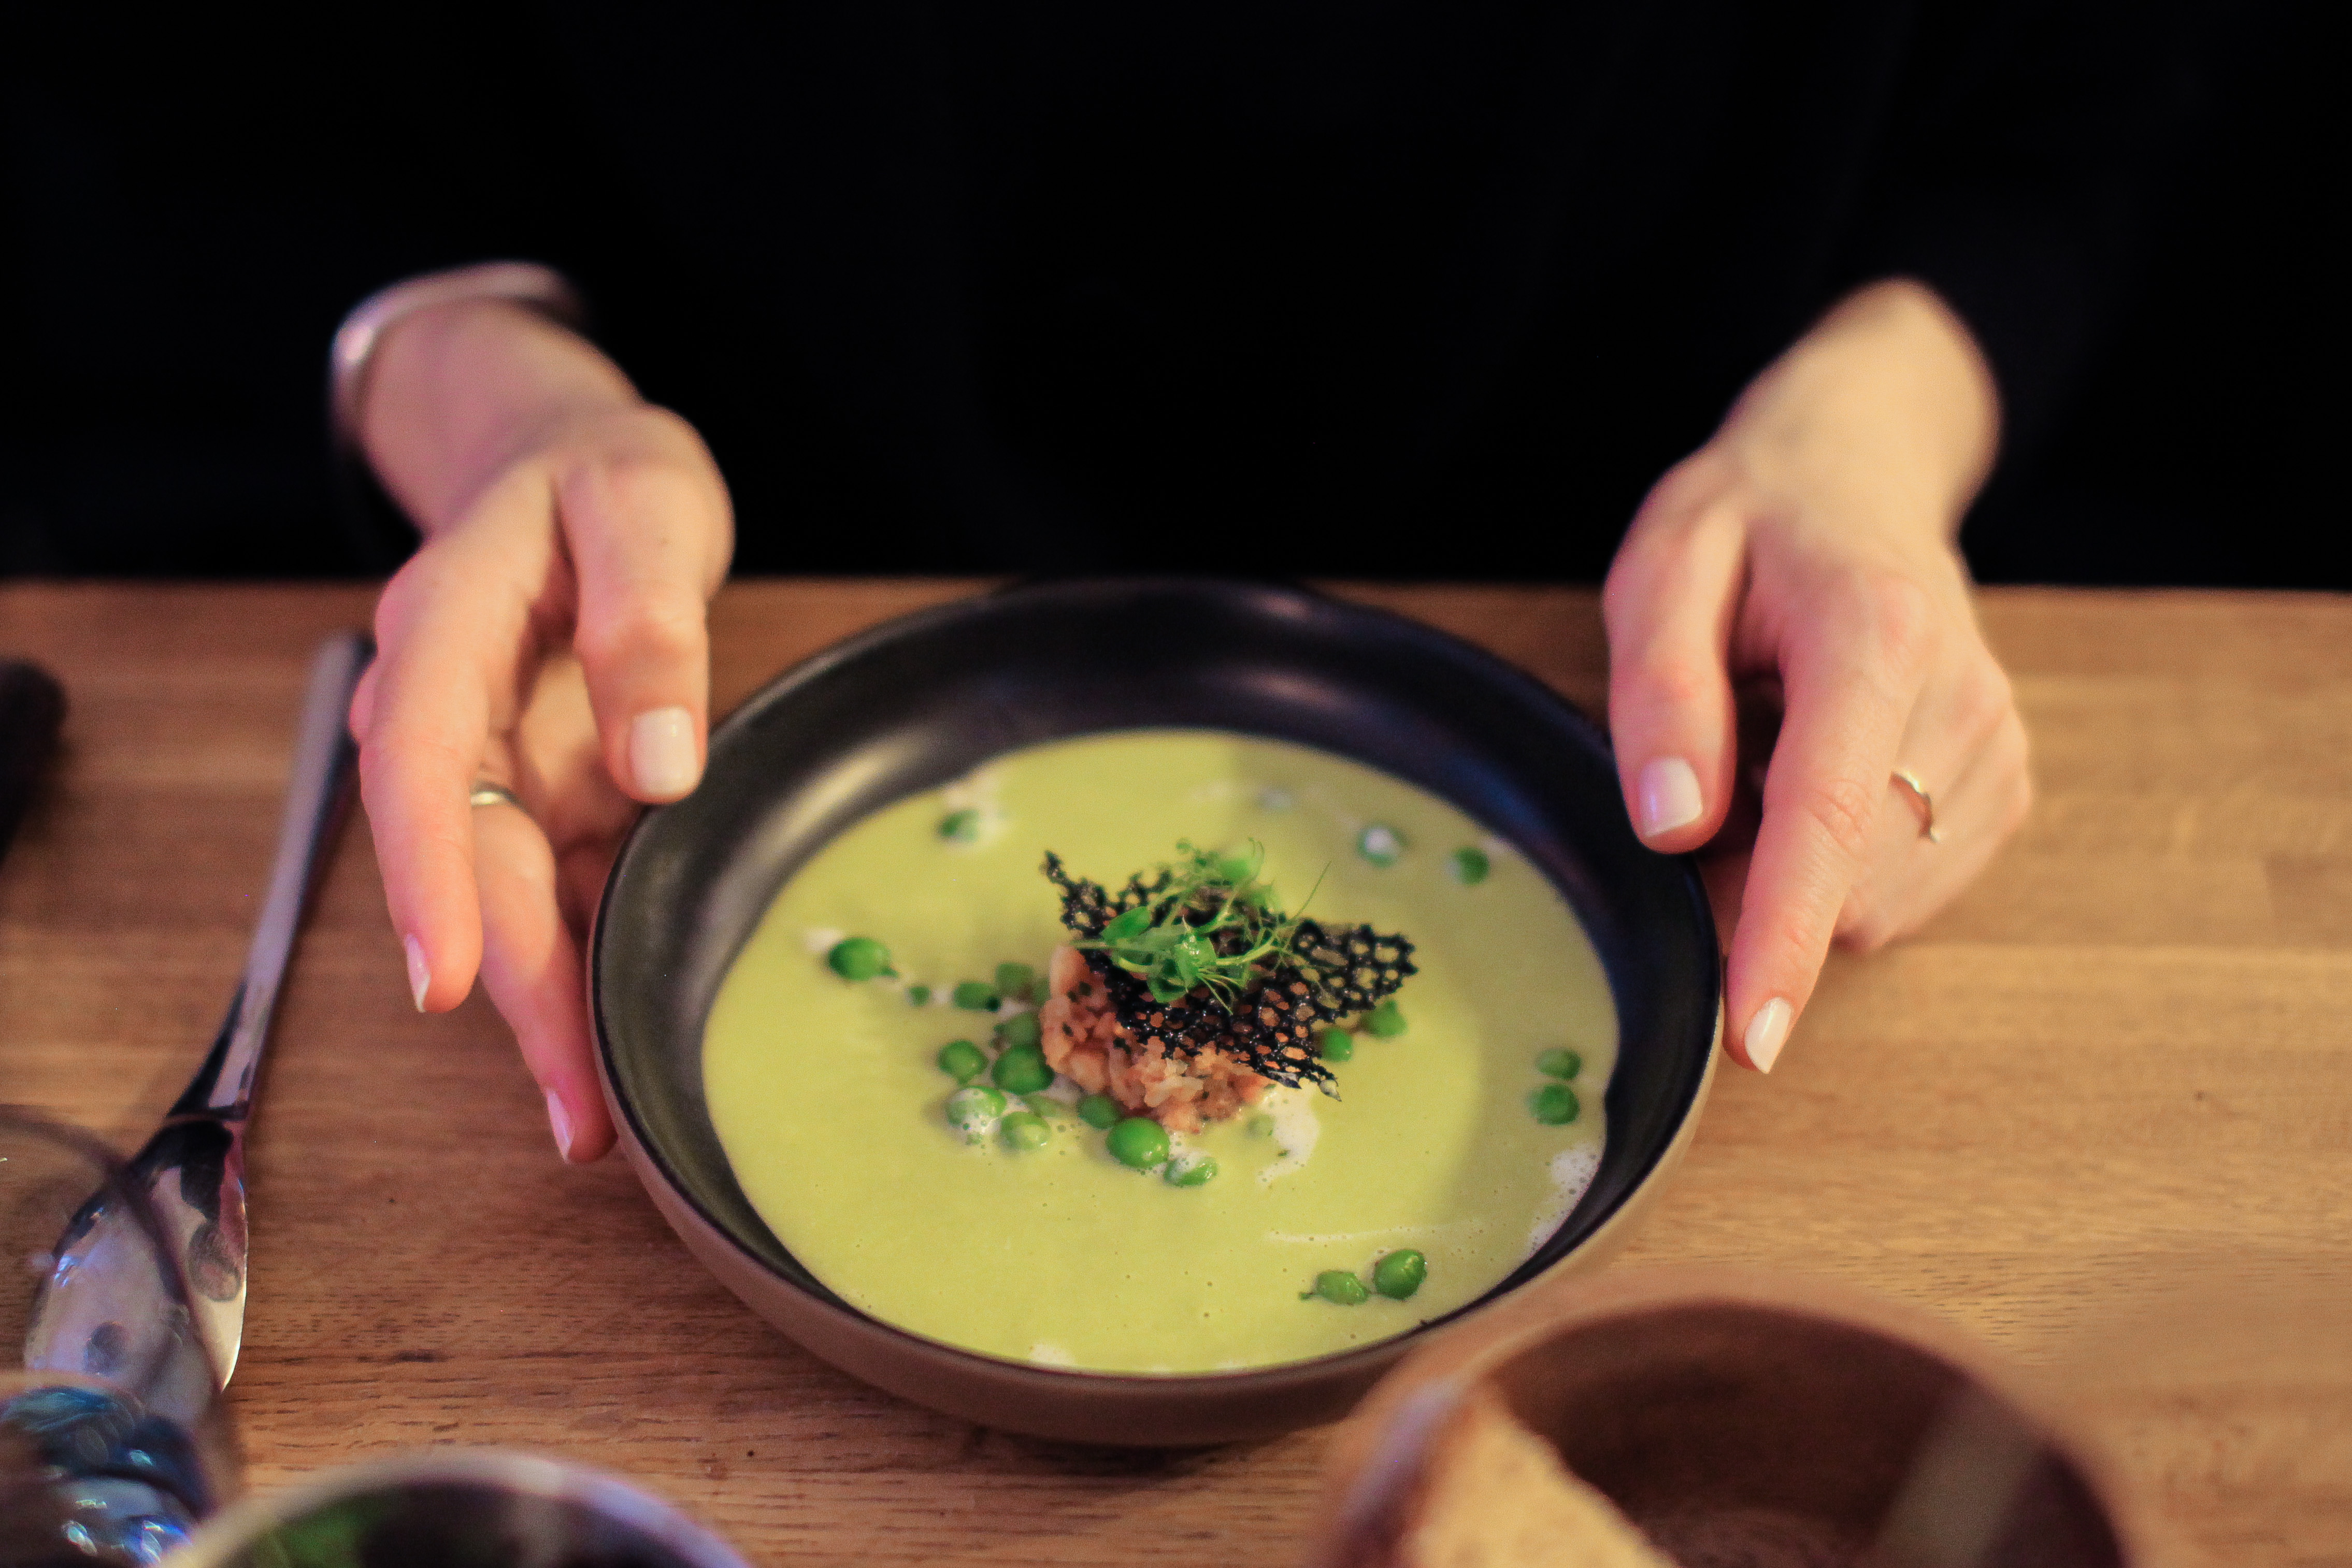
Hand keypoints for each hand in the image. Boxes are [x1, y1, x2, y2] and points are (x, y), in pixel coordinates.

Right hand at [347, 296, 732, 1159]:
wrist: (574, 463)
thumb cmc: (606, 475)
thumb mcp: (646, 506)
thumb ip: (650, 626)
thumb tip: (658, 766)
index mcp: (445, 629)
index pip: (417, 763)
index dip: (428, 878)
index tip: (447, 982)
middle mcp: (451, 712)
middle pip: (466, 862)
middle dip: (510, 989)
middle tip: (574, 1111)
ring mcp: (497, 760)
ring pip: (506, 896)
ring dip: (545, 1005)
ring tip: (596, 1121)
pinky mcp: (545, 789)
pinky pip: (559, 885)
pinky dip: (587, 959)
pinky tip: (621, 1043)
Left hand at [1603, 279, 2029, 1073]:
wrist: (1856, 478)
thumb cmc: (1749, 525)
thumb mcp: (1663, 572)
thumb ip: (1661, 696)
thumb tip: (1673, 830)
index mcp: (1877, 635)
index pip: (1826, 817)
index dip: (1781, 938)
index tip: (1754, 1035)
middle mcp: (1962, 700)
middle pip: (1843, 877)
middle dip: (1750, 876)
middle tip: (1709, 765)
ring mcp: (1994, 750)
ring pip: (1870, 901)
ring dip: (1790, 867)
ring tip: (1768, 746)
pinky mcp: (2001, 789)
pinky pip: (1895, 893)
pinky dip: (1834, 863)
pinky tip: (1814, 769)